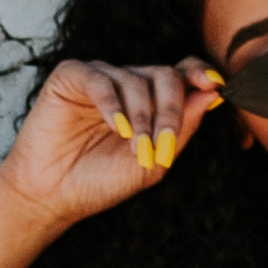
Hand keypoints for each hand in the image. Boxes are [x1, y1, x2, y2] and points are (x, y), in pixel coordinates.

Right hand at [0, 51, 227, 236]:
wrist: (53, 195)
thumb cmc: (101, 182)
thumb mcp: (154, 161)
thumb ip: (182, 127)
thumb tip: (214, 92)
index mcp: (150, 101)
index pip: (182, 73)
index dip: (199, 72)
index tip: (214, 84)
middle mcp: (127, 84)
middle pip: (165, 75)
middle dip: (171, 109)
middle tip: (163, 142)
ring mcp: (100, 78)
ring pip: (135, 79)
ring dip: (142, 116)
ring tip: (134, 146)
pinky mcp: (71, 77)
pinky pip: (101, 79)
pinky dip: (113, 103)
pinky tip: (117, 128)